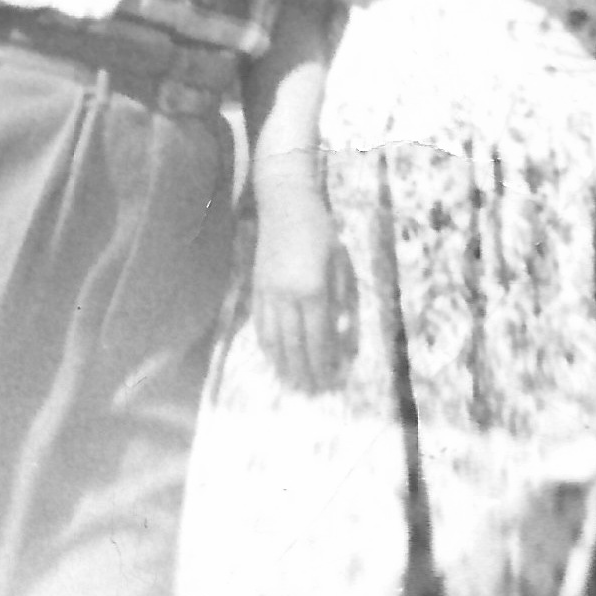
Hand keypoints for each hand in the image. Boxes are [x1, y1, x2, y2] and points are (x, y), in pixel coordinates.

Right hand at [252, 181, 357, 393]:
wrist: (285, 204)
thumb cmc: (320, 230)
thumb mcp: (340, 261)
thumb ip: (340, 299)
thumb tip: (340, 334)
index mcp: (312, 289)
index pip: (318, 336)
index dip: (323, 361)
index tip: (330, 380)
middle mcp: (287, 296)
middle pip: (294, 344)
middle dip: (303, 371)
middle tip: (311, 391)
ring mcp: (267, 293)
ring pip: (274, 339)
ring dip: (283, 365)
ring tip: (292, 383)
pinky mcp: (255, 289)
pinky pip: (260, 325)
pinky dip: (267, 346)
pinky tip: (274, 357)